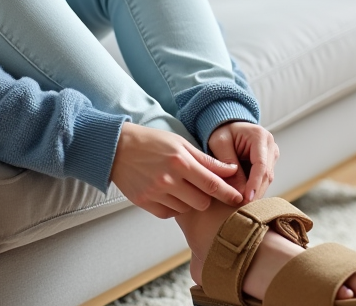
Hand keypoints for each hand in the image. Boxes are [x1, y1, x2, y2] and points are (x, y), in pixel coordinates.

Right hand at [110, 123, 244, 218]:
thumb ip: (206, 160)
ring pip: (186, 209)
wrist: (117, 148)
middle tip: (200, 186)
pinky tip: (168, 193)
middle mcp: (168, 180)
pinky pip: (169, 213)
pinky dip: (173, 206)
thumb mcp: (180, 143)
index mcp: (180, 162)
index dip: (229, 193)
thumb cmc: (152, 142)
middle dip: (206, 197)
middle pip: (202, 202)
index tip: (238, 198)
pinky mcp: (144, 202)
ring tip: (180, 186)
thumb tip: (231, 170)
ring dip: (188, 201)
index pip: (212, 184)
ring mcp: (155, 193)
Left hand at [208, 121, 278, 203]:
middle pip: (266, 175)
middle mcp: (270, 146)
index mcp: (260, 136)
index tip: (246, 200)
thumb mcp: (219, 144)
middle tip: (240, 208)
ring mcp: (272, 155)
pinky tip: (243, 198)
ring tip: (240, 205)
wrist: (227, 126)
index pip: (261, 165)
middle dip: (254, 192)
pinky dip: (253, 189)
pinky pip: (263, 180)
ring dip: (254, 193)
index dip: (254, 184)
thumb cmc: (221, 132)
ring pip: (266, 180)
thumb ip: (228, 164)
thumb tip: (238, 191)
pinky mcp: (269, 164)